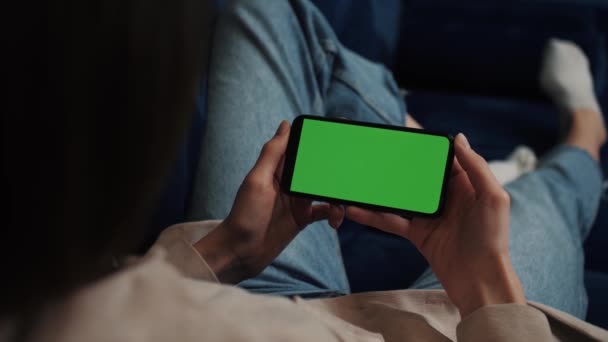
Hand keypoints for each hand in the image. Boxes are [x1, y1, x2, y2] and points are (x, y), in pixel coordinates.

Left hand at [194, 121, 343, 283]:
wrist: (241, 252)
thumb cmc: (244, 215)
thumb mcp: (258, 181)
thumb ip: (272, 154)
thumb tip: (285, 124)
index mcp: (278, 168)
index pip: (302, 147)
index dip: (319, 138)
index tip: (340, 130)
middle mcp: (290, 181)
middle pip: (318, 168)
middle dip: (336, 167)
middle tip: (354, 167)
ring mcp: (297, 200)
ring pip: (326, 189)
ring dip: (337, 195)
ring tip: (340, 206)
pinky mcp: (303, 218)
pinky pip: (325, 211)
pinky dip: (334, 213)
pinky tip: (335, 221)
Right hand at [346, 133, 524, 316]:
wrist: (480, 281)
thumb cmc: (492, 240)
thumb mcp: (492, 198)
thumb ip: (476, 167)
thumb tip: (459, 138)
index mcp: (466, 185)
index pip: (443, 158)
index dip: (427, 145)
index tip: (405, 131)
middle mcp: (446, 198)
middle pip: (418, 174)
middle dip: (398, 162)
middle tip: (375, 148)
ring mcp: (429, 216)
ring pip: (400, 195)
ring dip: (381, 187)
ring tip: (360, 176)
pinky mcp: (417, 234)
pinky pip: (391, 220)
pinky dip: (372, 215)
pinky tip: (355, 208)